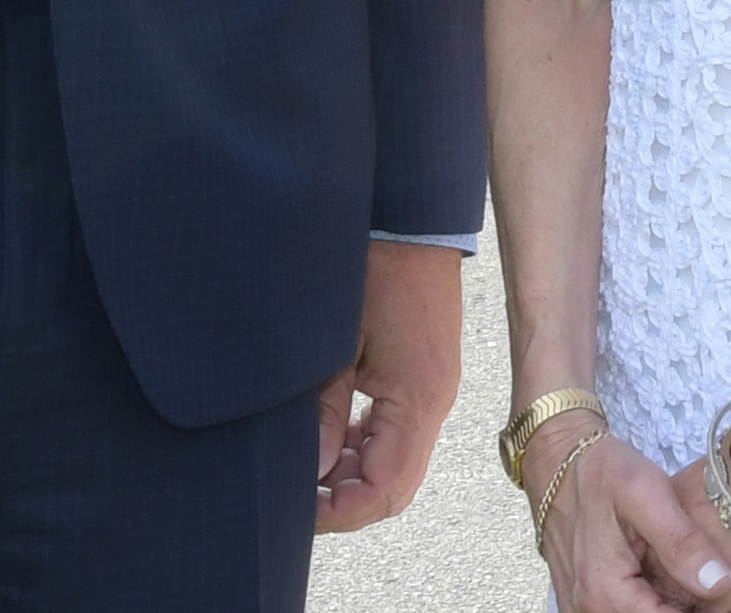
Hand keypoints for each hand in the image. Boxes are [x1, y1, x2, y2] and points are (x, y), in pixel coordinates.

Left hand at [316, 240, 465, 531]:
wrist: (413, 219)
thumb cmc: (373, 268)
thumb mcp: (334, 343)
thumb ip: (324, 412)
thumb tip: (311, 472)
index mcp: (418, 399)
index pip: (384, 491)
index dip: (338, 512)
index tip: (295, 510)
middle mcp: (435, 403)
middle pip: (395, 487)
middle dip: (344, 501)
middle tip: (295, 496)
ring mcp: (435, 390)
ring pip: (397, 464)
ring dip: (353, 475)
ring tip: (305, 466)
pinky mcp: (427, 377)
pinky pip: (398, 433)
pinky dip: (365, 447)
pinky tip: (332, 434)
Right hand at [543, 431, 730, 611]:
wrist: (558, 463)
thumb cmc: (600, 472)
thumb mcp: (644, 491)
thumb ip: (680, 540)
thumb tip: (719, 585)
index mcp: (606, 592)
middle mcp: (591, 610)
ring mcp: (586, 610)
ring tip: (724, 602)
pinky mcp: (590, 603)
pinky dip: (663, 608)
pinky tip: (691, 597)